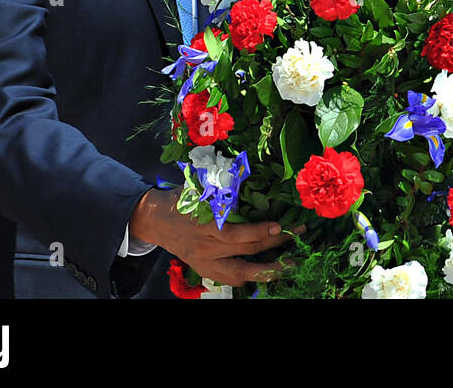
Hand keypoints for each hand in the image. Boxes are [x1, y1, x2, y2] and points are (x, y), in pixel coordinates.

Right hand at [129, 188, 287, 286]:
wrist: (155, 221)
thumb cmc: (181, 199)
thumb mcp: (199, 187)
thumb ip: (223, 185)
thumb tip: (253, 173)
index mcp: (204, 226)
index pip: (235, 234)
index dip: (259, 232)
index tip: (280, 226)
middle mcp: (205, 248)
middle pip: (244, 251)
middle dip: (274, 244)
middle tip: (297, 234)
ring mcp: (204, 263)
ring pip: (239, 273)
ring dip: (266, 271)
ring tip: (289, 265)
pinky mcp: (204, 270)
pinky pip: (230, 279)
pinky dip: (250, 276)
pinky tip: (269, 271)